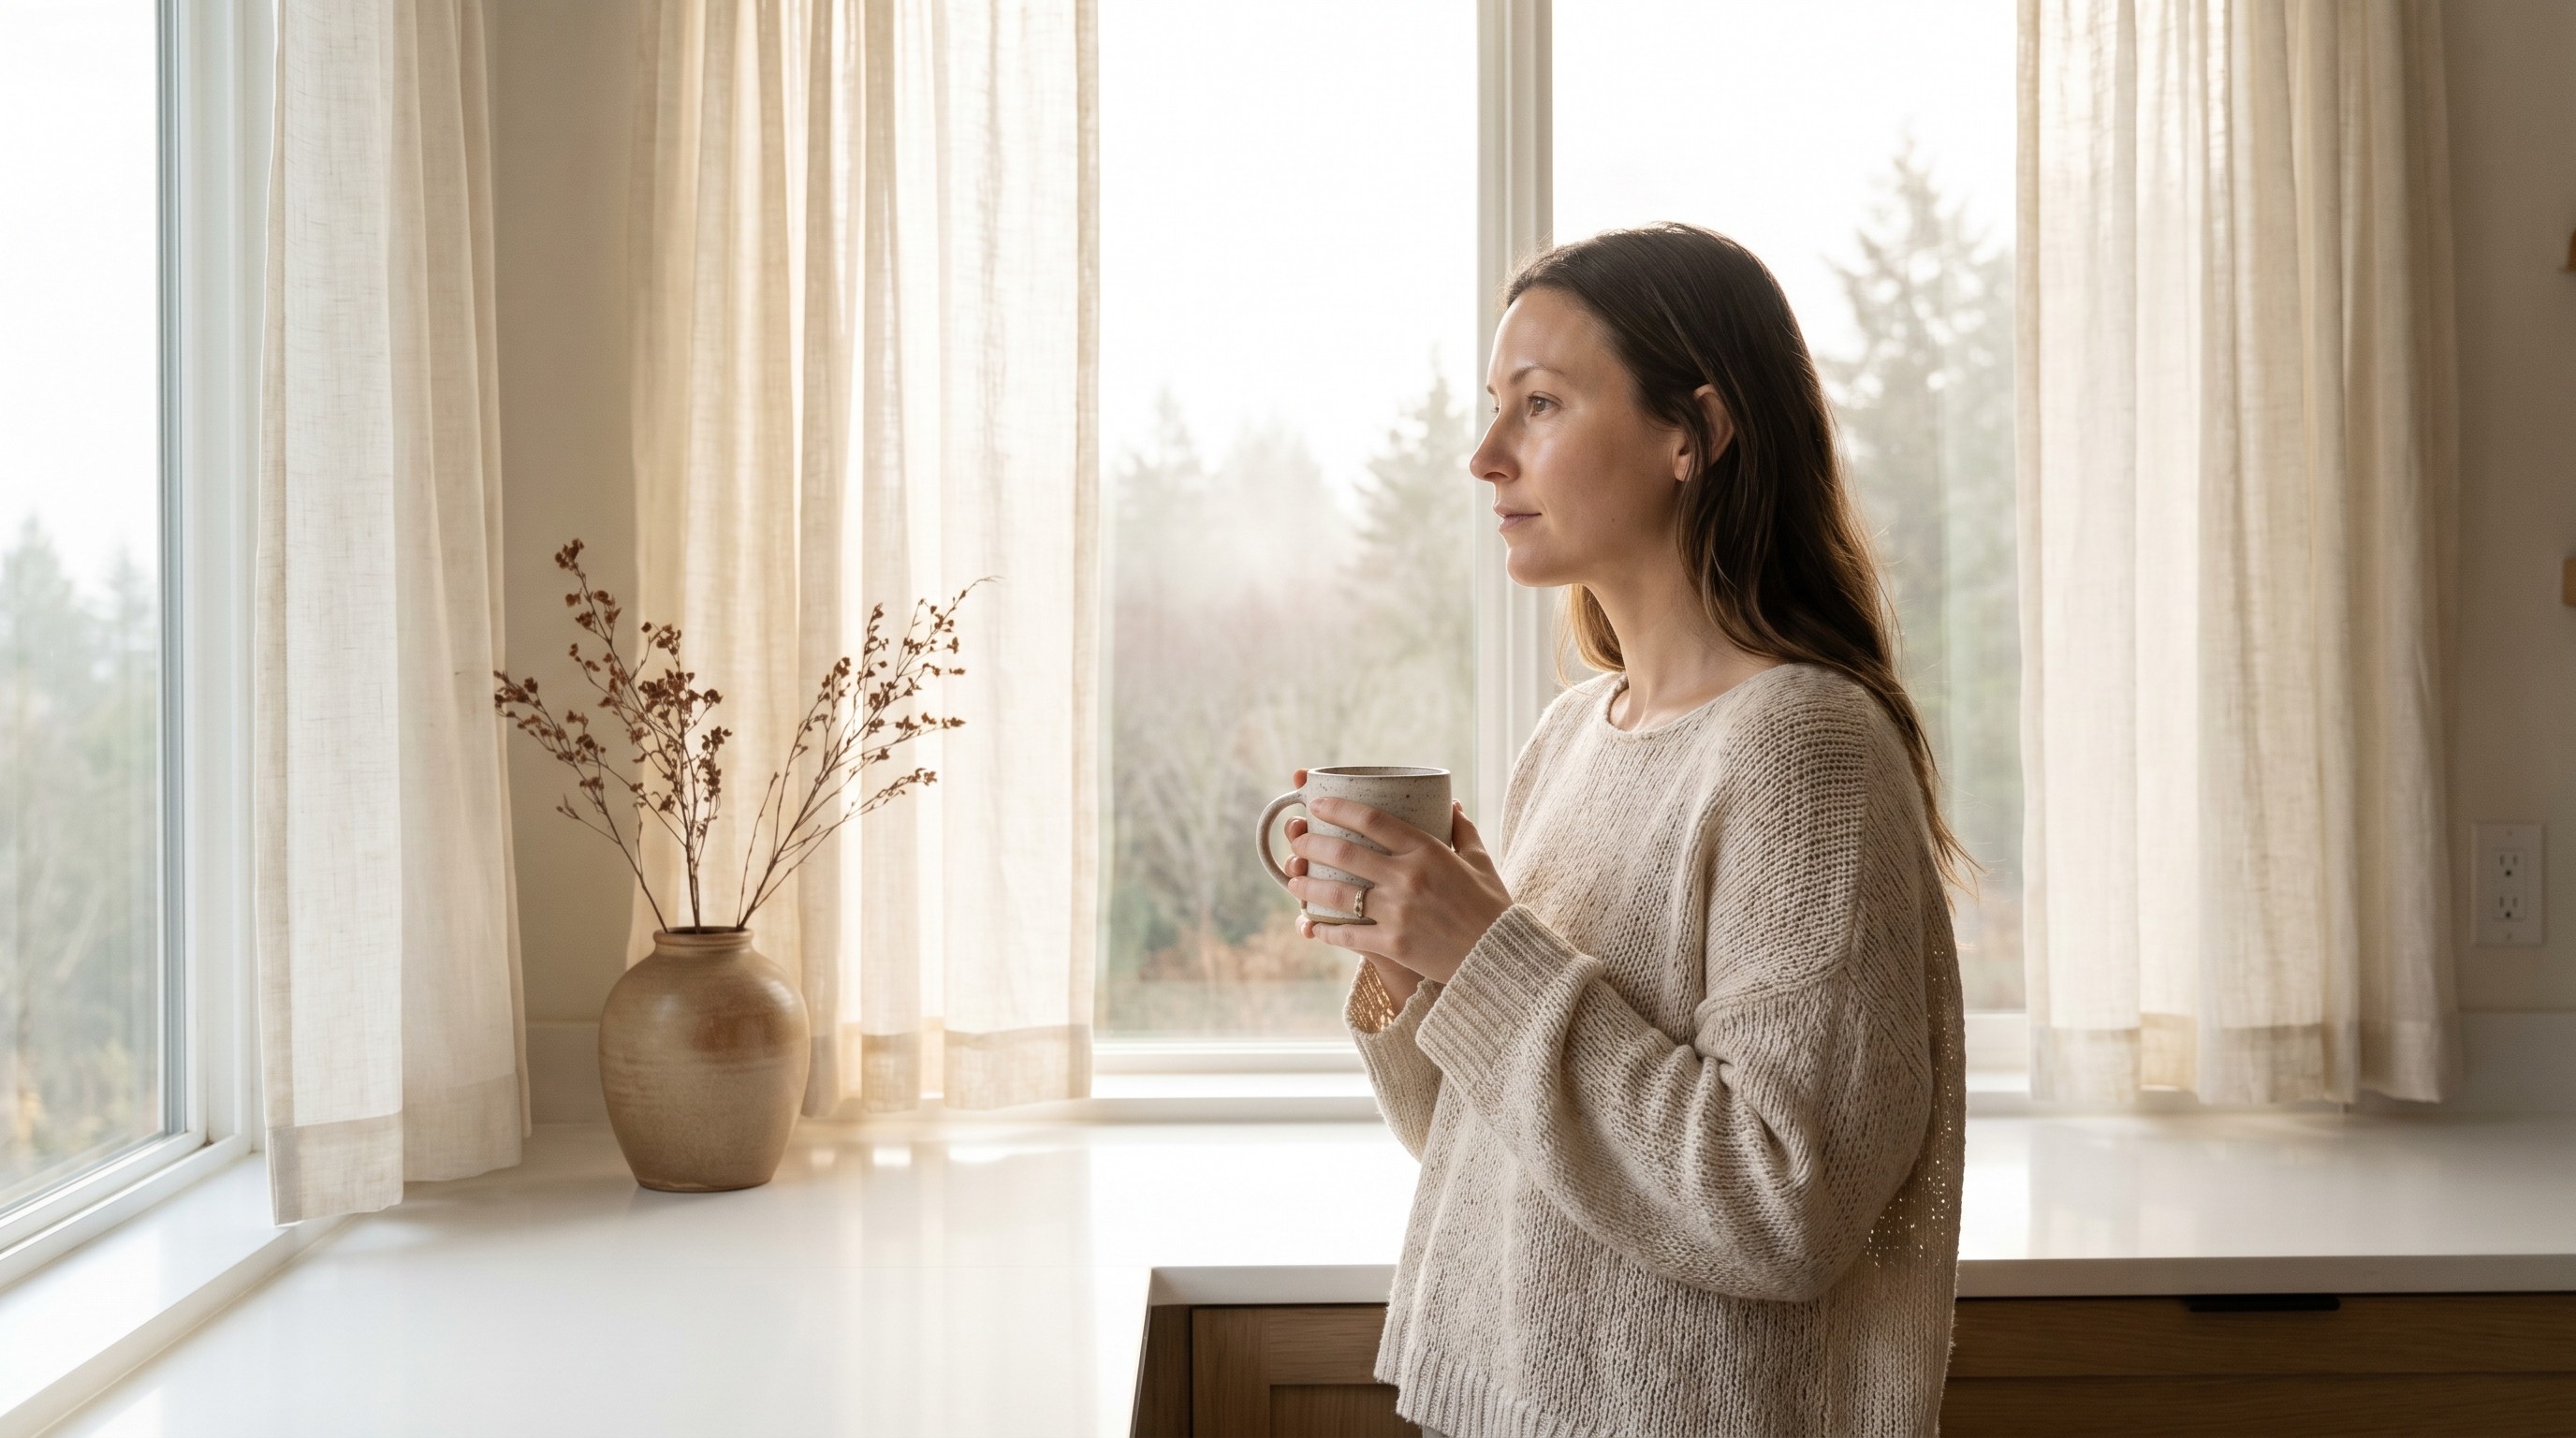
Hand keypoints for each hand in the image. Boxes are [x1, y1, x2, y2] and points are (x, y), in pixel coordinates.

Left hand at [1284, 771, 1511, 984]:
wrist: (1500, 957)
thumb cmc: (1492, 906)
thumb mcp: (1481, 860)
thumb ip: (1462, 830)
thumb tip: (1452, 804)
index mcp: (1428, 851)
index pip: (1372, 819)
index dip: (1338, 808)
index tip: (1317, 804)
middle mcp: (1408, 877)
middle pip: (1345, 853)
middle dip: (1312, 844)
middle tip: (1296, 842)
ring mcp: (1398, 912)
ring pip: (1337, 893)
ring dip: (1307, 885)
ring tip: (1293, 880)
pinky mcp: (1393, 944)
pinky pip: (1347, 934)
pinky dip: (1322, 929)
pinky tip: (1307, 925)